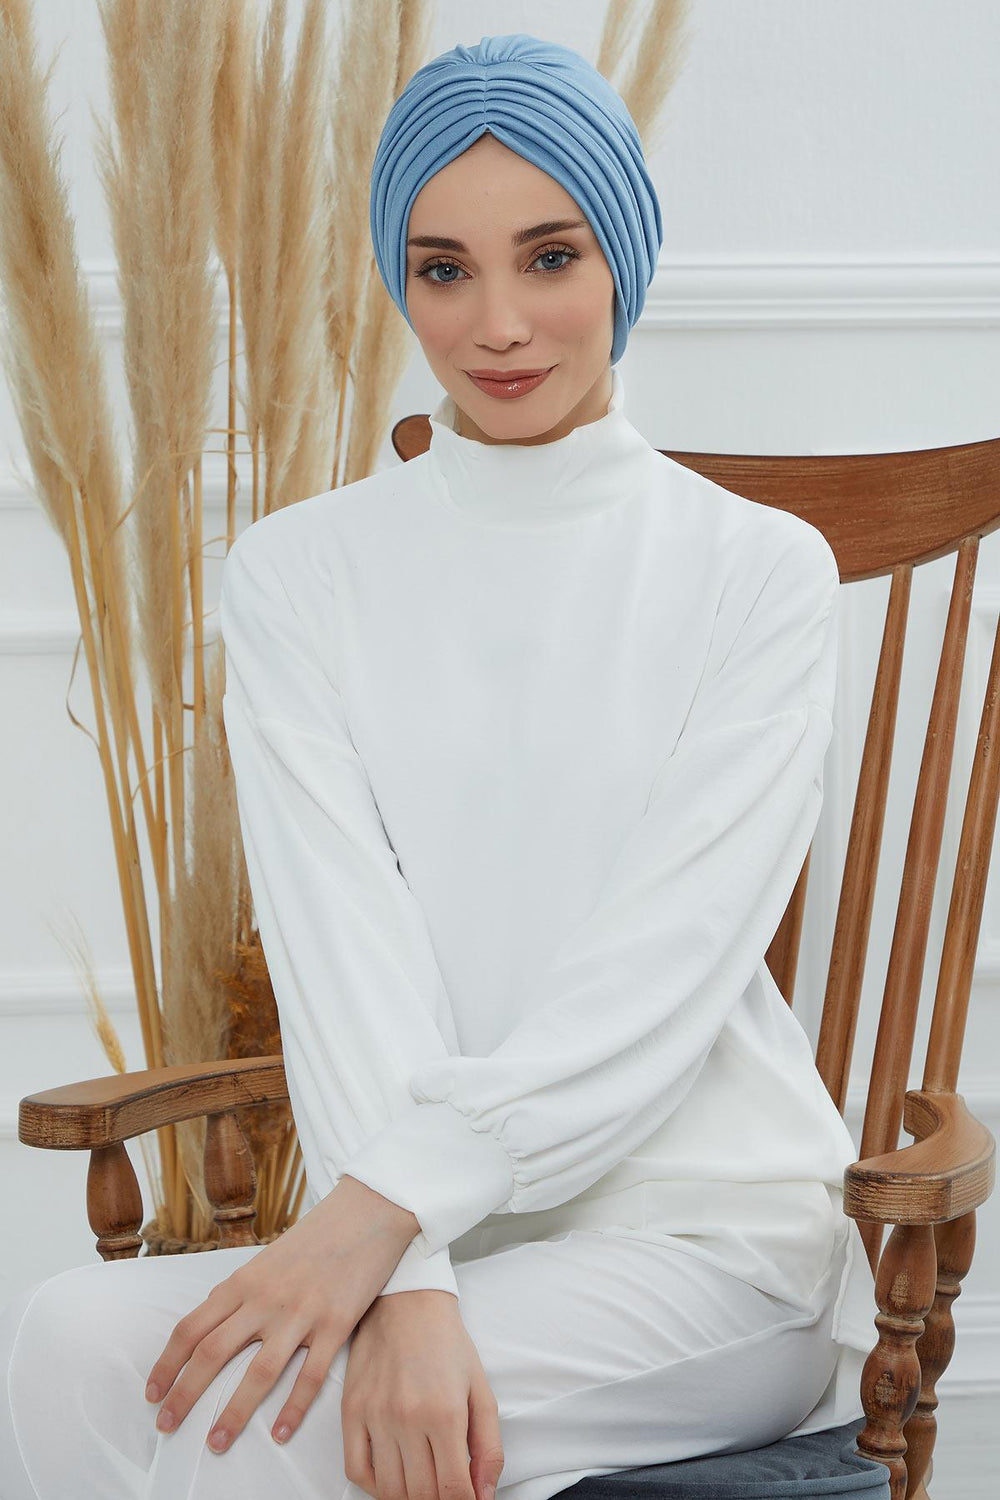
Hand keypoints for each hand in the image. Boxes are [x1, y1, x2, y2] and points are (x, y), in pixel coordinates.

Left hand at [143, 1175, 420, 1453]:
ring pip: (258, 1373)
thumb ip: (240, 1293)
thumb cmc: (315, 1238)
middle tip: (166, 1426)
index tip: (153, 1394)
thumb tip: (210, 1325)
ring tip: (216, 1443)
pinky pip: (310, 1376)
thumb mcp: (266, 1260)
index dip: (167, 1364)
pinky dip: (293, 1409)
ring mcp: (301, 1313)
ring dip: (233, 1413)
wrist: (367, 1213)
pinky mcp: (336, 1324)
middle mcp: (265, 1299)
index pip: (192, 1328)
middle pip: (213, 1353)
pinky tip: (280, 1433)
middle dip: (184, 1395)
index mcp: (243, 1281)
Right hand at [342, 1288, 504, 1499]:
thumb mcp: (481, 1390)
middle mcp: (407, 1418)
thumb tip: (484, 1495)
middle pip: (421, 1495)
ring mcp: (375, 1416)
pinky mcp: (352, 1411)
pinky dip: (374, 1487)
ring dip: (409, 1497)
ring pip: (389, 1490)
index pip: (452, 1491)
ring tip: (423, 1483)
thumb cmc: (446, 1344)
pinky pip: (356, 1470)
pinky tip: (392, 1478)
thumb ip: (489, 1447)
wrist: (407, 1303)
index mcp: (445, 1413)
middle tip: (446, 1489)